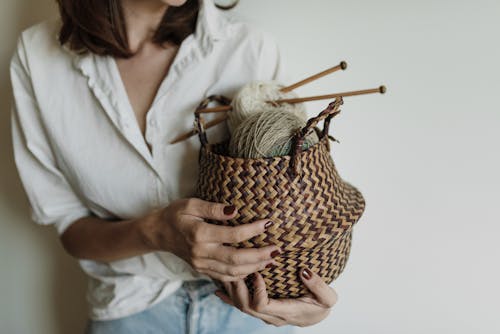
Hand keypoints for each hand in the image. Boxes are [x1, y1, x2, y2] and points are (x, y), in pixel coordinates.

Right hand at [142, 198, 279, 281]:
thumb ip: (213, 208)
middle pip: (236, 259)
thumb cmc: (176, 214)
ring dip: (254, 267)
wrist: (158, 233)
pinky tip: (255, 268)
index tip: (268, 223)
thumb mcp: (191, 203)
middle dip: (260, 255)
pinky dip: (242, 275)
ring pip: (233, 272)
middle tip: (277, 249)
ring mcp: (201, 264)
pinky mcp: (202, 270)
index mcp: (199, 234)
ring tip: (271, 259)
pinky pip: (225, 277)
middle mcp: (201, 252)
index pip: (233, 235)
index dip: (253, 230)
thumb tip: (235, 210)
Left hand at [214, 268, 337, 326]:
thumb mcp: (328, 297)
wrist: (317, 315)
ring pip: (240, 305)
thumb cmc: (322, 304)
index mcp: (286, 312)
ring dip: (232, 289)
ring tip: (225, 270)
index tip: (258, 271)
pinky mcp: (260, 310)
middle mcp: (271, 317)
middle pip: (246, 306)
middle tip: (237, 266)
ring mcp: (264, 315)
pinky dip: (229, 296)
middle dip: (239, 286)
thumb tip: (304, 272)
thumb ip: (318, 286)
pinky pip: (240, 305)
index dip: (256, 289)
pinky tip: (218, 288)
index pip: (262, 305)